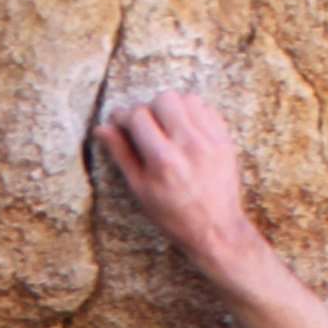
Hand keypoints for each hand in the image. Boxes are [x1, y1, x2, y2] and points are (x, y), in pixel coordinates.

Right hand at [93, 86, 260, 276]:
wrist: (215, 229)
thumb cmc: (173, 216)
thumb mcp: (140, 189)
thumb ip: (122, 154)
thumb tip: (103, 129)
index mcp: (163, 160)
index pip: (138, 115)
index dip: (124, 117)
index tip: (120, 124)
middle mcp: (188, 145)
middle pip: (163, 99)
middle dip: (149, 109)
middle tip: (146, 128)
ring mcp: (210, 140)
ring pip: (186, 98)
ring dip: (172, 108)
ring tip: (167, 128)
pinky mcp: (224, 139)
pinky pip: (206, 108)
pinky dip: (192, 114)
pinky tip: (185, 132)